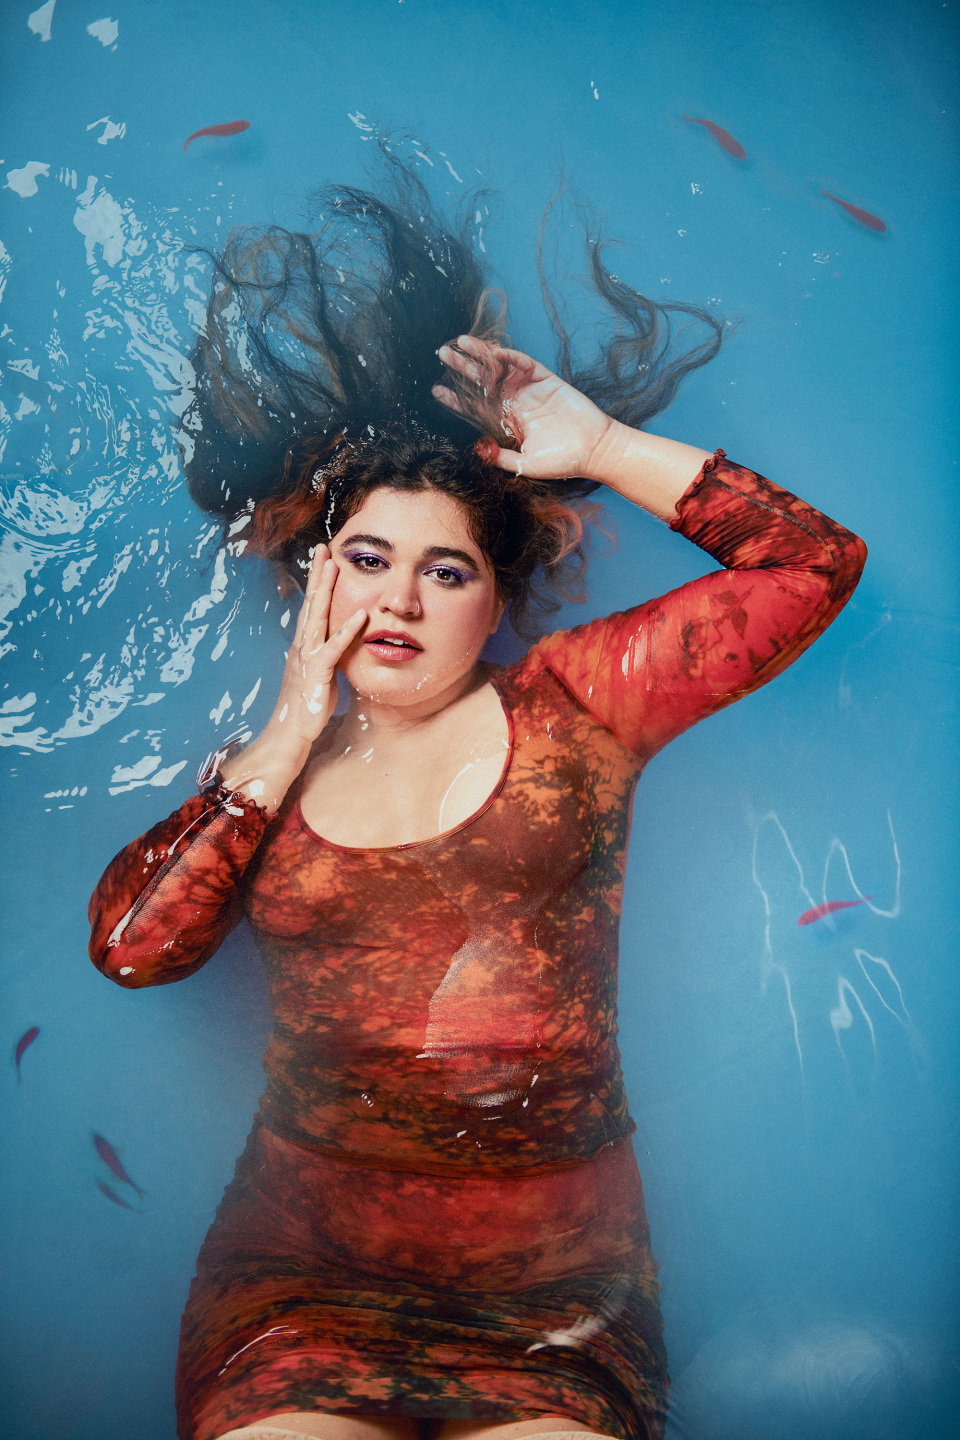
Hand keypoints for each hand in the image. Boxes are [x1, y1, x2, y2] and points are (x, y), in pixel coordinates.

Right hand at [220, 546, 365, 810]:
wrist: (289, 734)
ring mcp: (307, 657)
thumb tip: (339, 647)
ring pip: (317, 617)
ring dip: (326, 591)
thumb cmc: (306, 708)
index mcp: (304, 645)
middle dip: (317, 575)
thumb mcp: (320, 676)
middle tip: (323, 548)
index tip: (322, 560)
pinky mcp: (317, 673)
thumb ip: (328, 658)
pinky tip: (360, 615)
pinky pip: (333, 648)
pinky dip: (346, 630)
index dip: (317, 584)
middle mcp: (302, 646)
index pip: (311, 607)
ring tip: (334, 567)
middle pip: (310, 603)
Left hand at [433, 335, 614, 480]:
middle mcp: (513, 403)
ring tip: (461, 342)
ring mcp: (529, 390)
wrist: (594, 450)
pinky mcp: (546, 380)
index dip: (456, 398)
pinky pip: (524, 364)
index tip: (436, 389)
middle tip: (442, 353)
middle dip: (462, 367)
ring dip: (481, 355)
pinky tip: (496, 351)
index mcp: (505, 423)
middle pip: (481, 382)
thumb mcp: (527, 465)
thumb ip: (502, 458)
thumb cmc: (562, 461)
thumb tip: (478, 450)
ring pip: (499, 368)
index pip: (474, 408)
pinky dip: (511, 356)